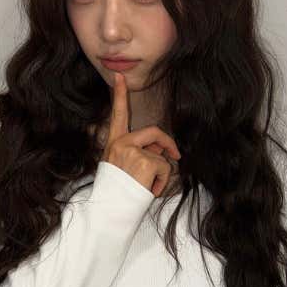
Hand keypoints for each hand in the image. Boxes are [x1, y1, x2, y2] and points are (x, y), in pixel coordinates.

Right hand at [103, 71, 180, 196]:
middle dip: (167, 143)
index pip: (118, 114)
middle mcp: (121, 143)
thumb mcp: (121, 167)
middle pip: (153, 132)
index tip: (120, 76)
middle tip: (176, 154)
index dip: (120, 94)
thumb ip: (138, 152)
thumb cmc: (116, 192)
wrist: (109, 210)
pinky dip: (162, 182)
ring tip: (148, 187)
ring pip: (160, 154)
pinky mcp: (144, 161)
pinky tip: (150, 190)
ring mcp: (132, 150)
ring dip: (161, 171)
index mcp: (113, 143)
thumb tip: (159, 148)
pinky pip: (164, 167)